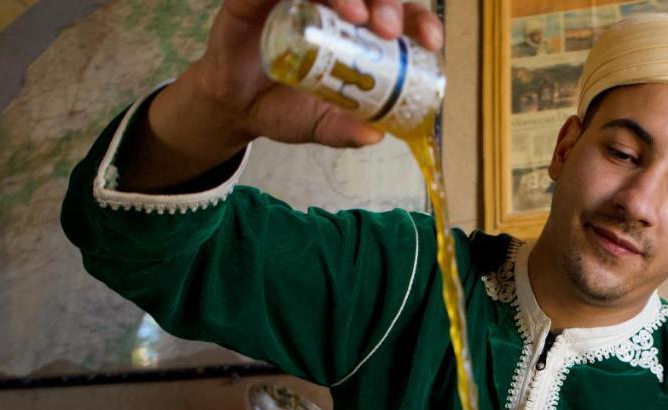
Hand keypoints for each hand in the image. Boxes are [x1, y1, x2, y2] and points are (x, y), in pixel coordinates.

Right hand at [191, 0, 444, 148]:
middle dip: (388, 3)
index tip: (431, 42)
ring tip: (358, 17)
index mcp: (359, 33)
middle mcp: (334, 7)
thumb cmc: (285, 107)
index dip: (419, 21)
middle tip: (388, 30)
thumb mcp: (323, 125)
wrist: (236, 108)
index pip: (400, 15)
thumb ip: (347, 131)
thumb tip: (376, 137)